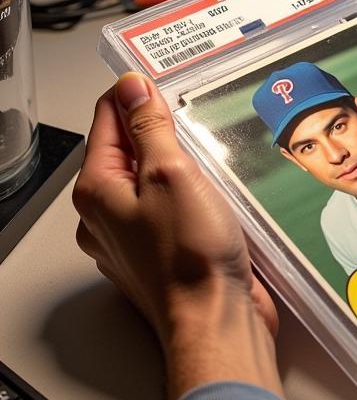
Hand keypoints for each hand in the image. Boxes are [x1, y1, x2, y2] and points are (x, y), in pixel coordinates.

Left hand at [74, 73, 281, 399]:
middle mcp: (104, 215)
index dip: (136, 94)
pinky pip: (166, 208)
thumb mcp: (172, 173)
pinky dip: (186, 193)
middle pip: (126, 149)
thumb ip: (151, 128)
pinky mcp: (159, 254)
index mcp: (97, 190)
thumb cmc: (191, 257)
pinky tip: (212, 194)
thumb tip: (133, 88)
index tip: (164, 79)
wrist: (215, 320)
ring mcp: (130, 237)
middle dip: (157, 128)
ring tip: (207, 155)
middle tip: (192, 116)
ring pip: (148, 179)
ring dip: (176, 163)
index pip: (106, 119)